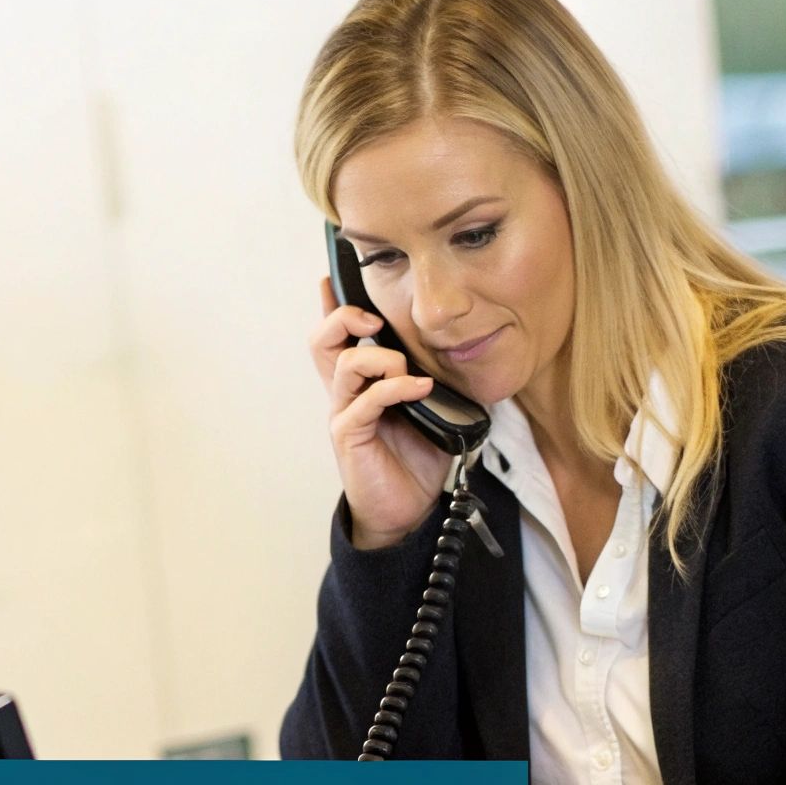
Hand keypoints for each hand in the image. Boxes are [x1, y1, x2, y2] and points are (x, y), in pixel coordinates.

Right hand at [309, 278, 454, 548]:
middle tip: (368, 316)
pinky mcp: (349, 437)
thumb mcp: (433, 407)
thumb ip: (434, 376)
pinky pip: (364, 402)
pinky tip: (418, 388)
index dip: (333, 304)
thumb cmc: (417, 457)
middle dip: (341, 317)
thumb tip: (462, 346)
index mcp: (362, 382)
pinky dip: (393, 388)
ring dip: (378, 356)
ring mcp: (345, 414)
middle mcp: (346, 393)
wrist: (408, 510)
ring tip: (406, 367)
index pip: (339, 336)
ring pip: (343, 364)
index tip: (332, 275)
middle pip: (323, 341)